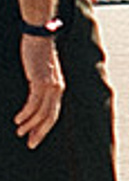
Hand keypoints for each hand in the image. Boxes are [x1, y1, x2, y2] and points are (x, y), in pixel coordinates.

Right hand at [13, 31, 62, 146]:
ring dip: (30, 124)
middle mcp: (57, 89)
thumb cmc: (38, 54)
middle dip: (40, 132)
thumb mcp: (42, 73)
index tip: (34, 138)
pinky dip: (26, 113)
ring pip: (41, 112)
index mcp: (59, 89)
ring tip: (20, 132)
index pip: (53, 114)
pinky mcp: (41, 81)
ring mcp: (50, 86)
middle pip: (50, 117)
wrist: (39, 36)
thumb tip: (35, 97)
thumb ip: (41, 86)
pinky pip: (33, 103)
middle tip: (30, 144)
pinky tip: (18, 120)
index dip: (44, 128)